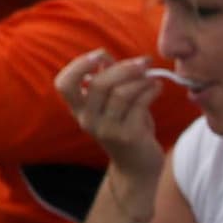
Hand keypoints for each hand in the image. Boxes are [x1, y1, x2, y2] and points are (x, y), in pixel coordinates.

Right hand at [54, 51, 167, 186]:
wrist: (138, 167)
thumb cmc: (126, 127)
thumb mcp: (112, 105)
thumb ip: (107, 81)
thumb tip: (106, 57)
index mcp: (79, 109)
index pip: (64, 84)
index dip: (78, 65)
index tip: (100, 55)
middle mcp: (88, 120)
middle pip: (99, 84)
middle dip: (124, 67)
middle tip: (144, 61)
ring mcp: (108, 130)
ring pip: (121, 93)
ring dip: (141, 79)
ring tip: (153, 76)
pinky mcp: (129, 136)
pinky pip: (139, 105)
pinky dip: (151, 91)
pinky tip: (157, 86)